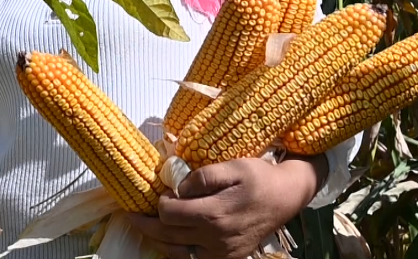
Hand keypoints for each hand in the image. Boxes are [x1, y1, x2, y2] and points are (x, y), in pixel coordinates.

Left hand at [128, 156, 325, 258]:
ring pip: (177, 252)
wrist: (286, 197)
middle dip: (146, 225)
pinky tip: (170, 241)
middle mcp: (215, 237)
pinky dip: (177, 252)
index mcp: (213, 213)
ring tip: (145, 227)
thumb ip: (201, 177)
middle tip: (131, 215)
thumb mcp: (231, 166)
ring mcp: (222, 252)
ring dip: (158, 240)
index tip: (159, 194)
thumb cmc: (258, 177)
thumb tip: (177, 188)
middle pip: (167, 236)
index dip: (158, 204)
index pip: (168, 214)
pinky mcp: (228, 258)